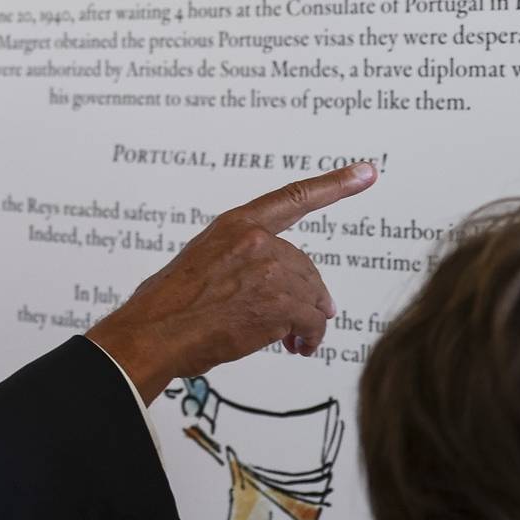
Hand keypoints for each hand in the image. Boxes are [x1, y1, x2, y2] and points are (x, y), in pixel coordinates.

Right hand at [88, 162, 376, 401]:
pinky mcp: (278, 302)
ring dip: (308, 321)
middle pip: (305, 266)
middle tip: (306, 321)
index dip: (335, 184)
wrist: (153, 334)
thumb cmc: (168, 306)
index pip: (294, 197)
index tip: (366, 172)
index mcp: (236, 225)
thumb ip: (243, 262)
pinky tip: (298, 347)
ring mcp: (268, 270)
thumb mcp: (203, 263)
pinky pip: (311, 321)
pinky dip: (309, 337)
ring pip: (311, 296)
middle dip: (309, 295)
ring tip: (297, 341)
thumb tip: (275, 287)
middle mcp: (256, 240)